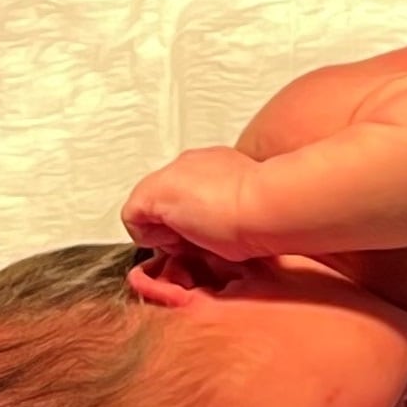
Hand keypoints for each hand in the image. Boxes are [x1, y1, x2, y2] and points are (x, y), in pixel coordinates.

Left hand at [122, 147, 264, 261]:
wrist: (269, 206)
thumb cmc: (272, 212)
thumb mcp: (254, 208)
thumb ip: (235, 211)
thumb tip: (227, 232)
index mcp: (222, 164)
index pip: (195, 192)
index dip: (200, 219)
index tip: (216, 235)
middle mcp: (194, 163)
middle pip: (170, 200)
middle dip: (180, 225)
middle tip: (203, 242)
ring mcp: (171, 174)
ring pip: (152, 211)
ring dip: (168, 232)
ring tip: (196, 243)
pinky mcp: (152, 192)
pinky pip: (134, 221)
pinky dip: (152, 237)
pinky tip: (182, 238)